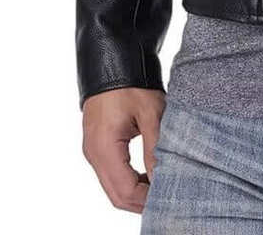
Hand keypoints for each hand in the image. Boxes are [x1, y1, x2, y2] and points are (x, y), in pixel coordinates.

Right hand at [82, 87, 164, 212]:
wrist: (113, 61)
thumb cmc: (132, 84)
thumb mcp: (151, 113)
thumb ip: (155, 148)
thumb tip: (163, 179)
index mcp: (104, 148)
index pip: (124, 191)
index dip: (146, 200)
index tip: (169, 199)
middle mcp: (94, 154)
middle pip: (116, 195)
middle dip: (141, 202)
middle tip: (168, 199)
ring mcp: (93, 151)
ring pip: (112, 187)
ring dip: (136, 193)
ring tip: (161, 189)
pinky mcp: (97, 146)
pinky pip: (111, 174)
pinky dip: (129, 181)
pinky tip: (148, 177)